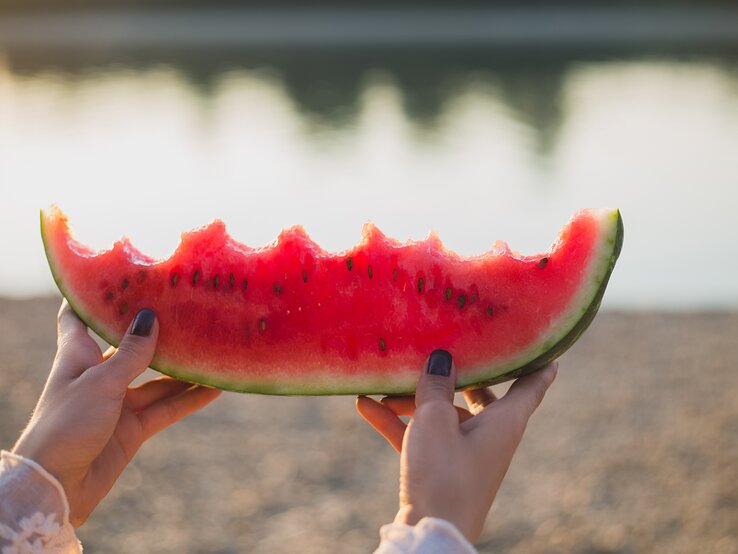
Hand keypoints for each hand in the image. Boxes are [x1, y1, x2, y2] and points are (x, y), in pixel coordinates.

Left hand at [12, 300, 220, 526]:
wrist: (56, 487)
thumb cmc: (65, 425)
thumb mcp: (100, 382)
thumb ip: (131, 353)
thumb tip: (151, 317)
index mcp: (76, 356)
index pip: (78, 317)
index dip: (93, 295)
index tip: (118, 273)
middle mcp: (98, 374)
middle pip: (129, 345)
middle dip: (155, 329)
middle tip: (186, 307)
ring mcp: (118, 402)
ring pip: (156, 378)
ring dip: (182, 367)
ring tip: (212, 347)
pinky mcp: (133, 428)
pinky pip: (167, 407)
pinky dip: (190, 398)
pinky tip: (215, 387)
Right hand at [356, 350, 556, 542]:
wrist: (431, 534)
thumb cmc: (443, 474)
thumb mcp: (435, 419)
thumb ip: (436, 384)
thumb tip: (441, 358)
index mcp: (505, 421)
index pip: (532, 385)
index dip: (538, 363)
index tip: (545, 346)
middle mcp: (490, 435)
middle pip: (480, 395)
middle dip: (457, 375)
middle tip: (444, 350)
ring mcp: (466, 454)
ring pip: (444, 415)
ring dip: (412, 401)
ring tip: (381, 386)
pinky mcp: (442, 470)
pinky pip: (423, 437)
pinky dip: (398, 423)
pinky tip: (366, 407)